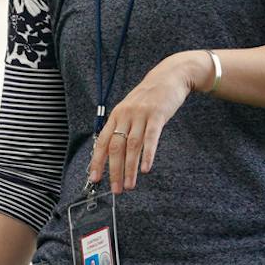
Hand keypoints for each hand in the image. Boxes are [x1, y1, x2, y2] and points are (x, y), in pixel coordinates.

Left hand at [89, 51, 210, 194]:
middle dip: (114, 170)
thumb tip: (115, 151)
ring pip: (132, 146)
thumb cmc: (149, 96)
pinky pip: (151, 138)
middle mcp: (125, 115)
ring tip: (130, 185)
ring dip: (130, 168)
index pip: (103, 141)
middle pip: (116, 147)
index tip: (95, 178)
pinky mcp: (157, 115)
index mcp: (116, 115)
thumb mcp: (130, 108)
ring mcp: (141, 115)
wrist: (169, 76)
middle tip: (116, 188)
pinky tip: (146, 168)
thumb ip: (123, 126)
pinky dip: (148, 155)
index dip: (97, 161)